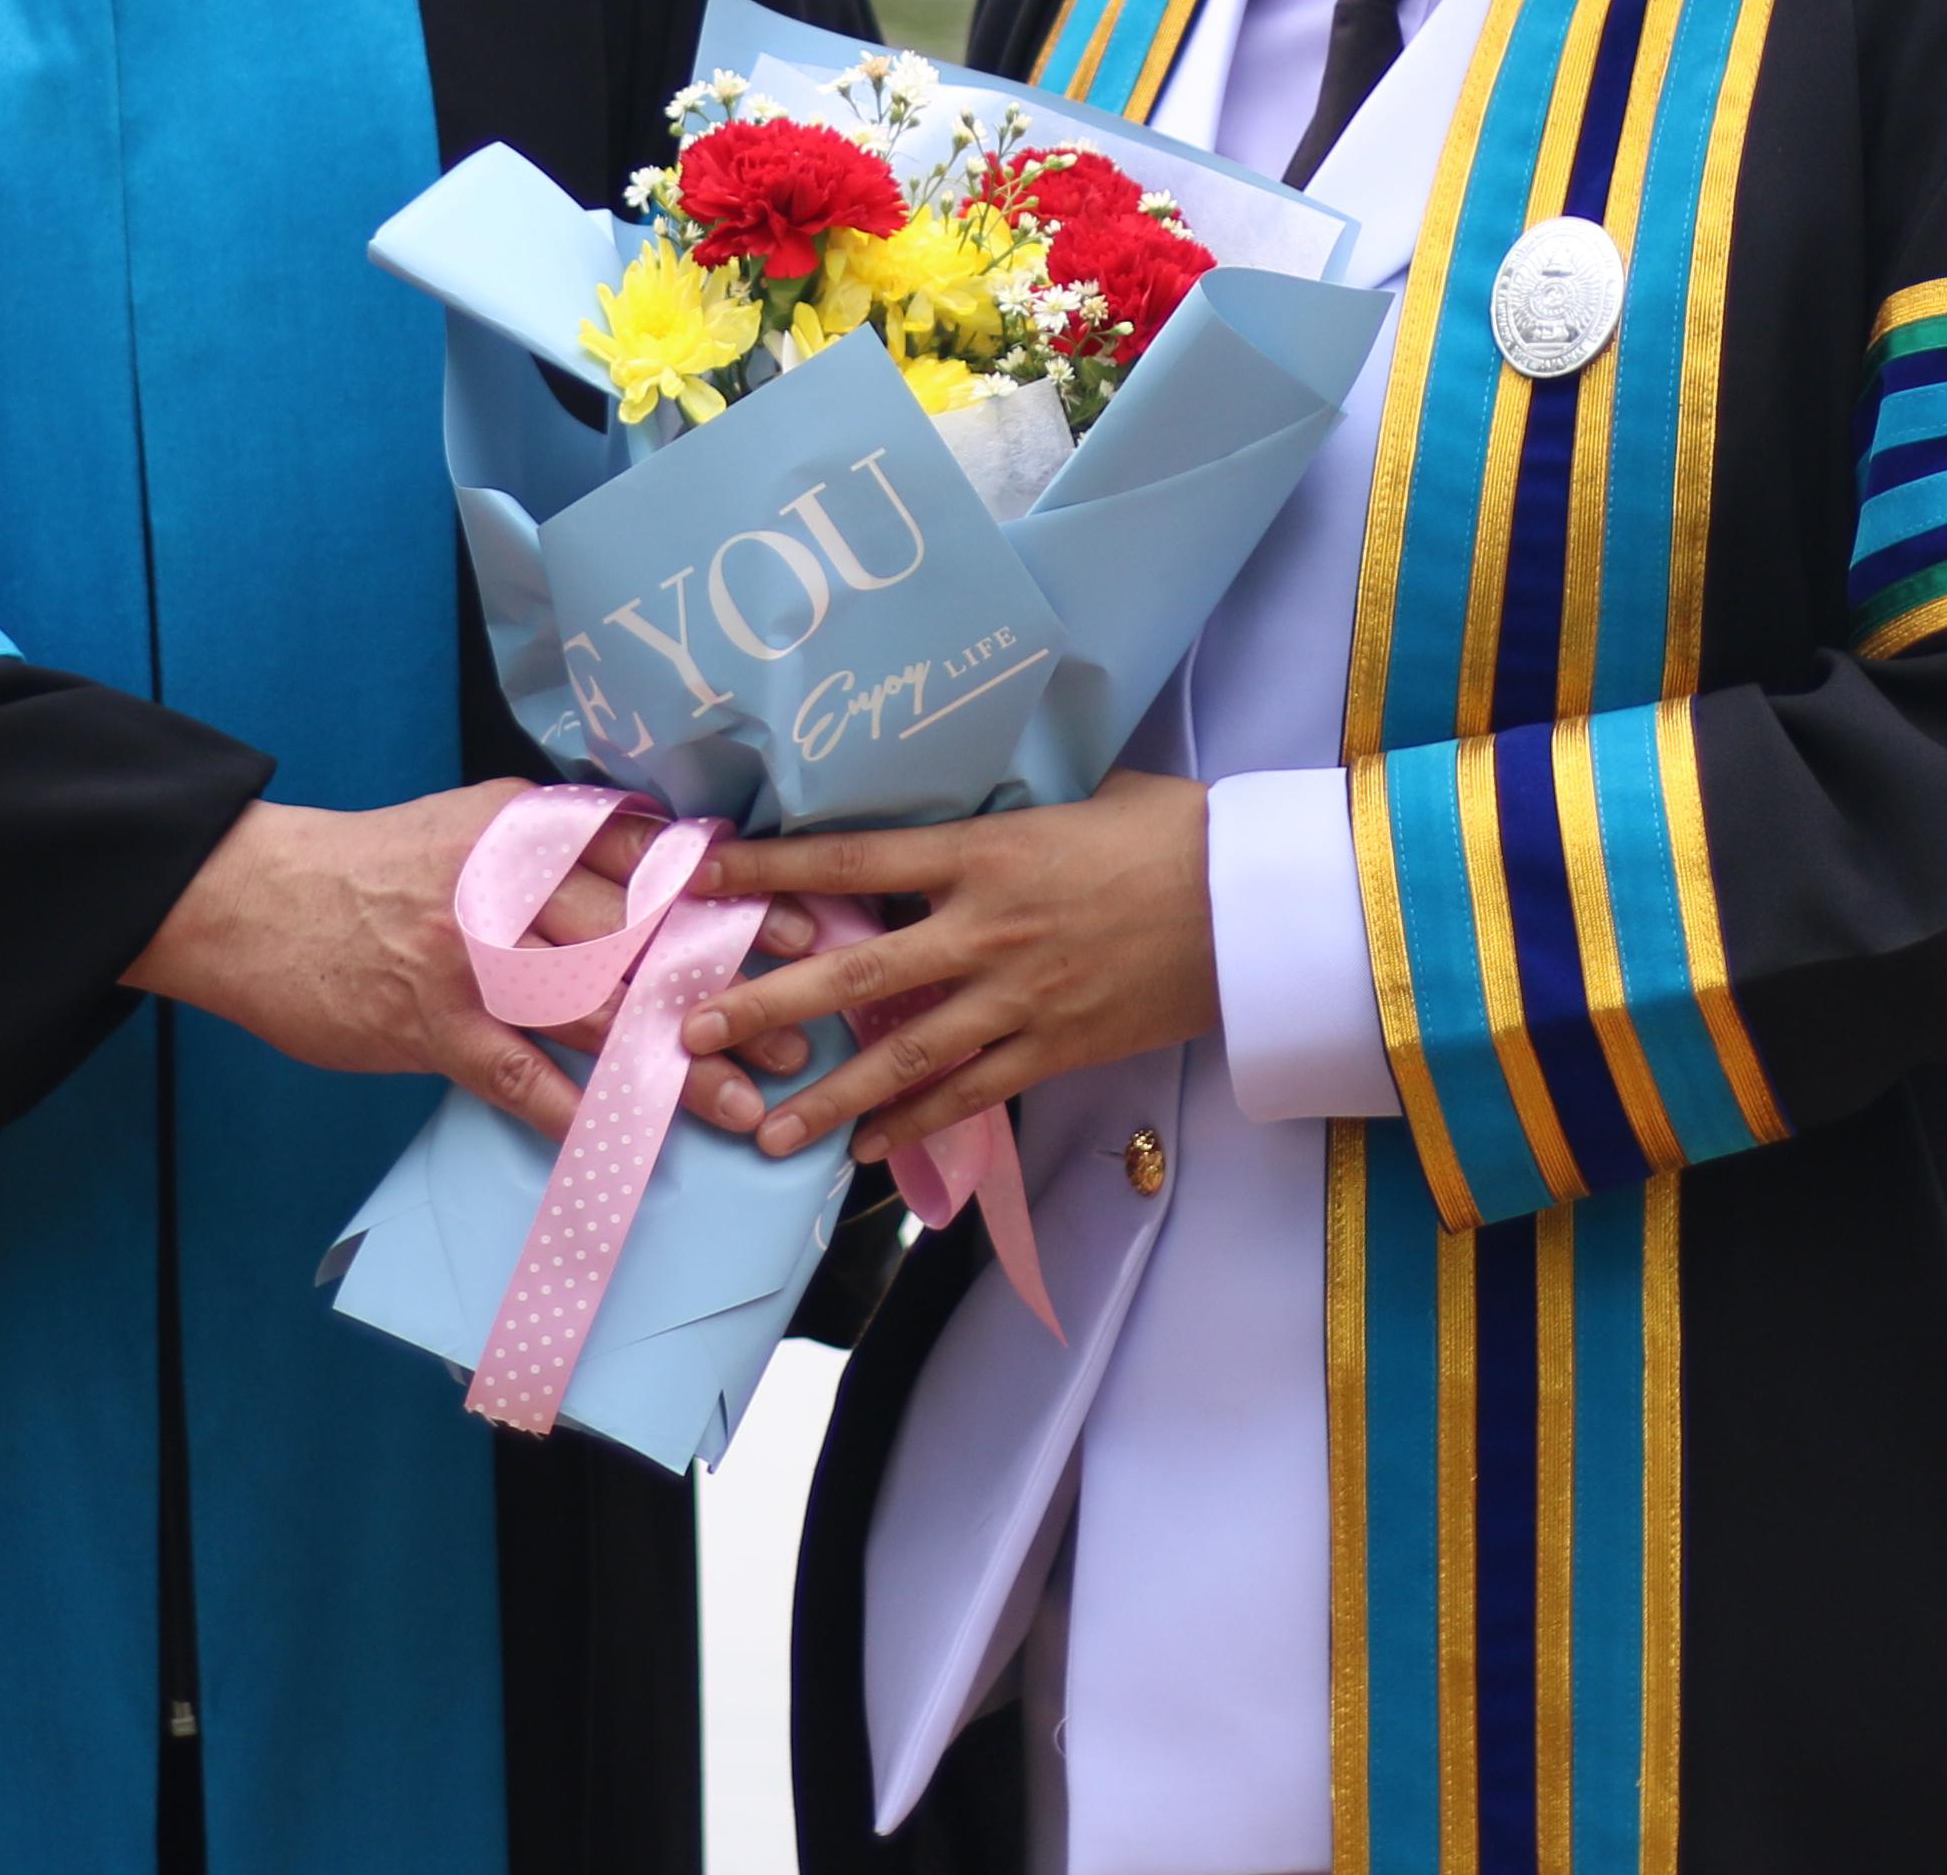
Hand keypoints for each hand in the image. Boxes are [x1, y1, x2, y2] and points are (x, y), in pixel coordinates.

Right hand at [126, 785, 819, 1138]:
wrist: (257, 898)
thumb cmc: (375, 867)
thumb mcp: (474, 824)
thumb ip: (558, 843)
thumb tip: (658, 860)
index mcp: (528, 828)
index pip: (650, 861)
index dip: (732, 900)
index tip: (802, 932)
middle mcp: (510, 885)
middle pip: (642, 943)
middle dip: (726, 991)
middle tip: (798, 1031)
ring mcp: (472, 958)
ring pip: (597, 1015)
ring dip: (675, 1064)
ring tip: (742, 1104)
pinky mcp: (431, 1024)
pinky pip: (519, 1076)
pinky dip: (575, 1112)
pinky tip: (628, 1146)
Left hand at [681, 769, 1219, 1163]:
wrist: (1255, 902)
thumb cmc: (1171, 830)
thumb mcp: (1077, 796)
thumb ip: (1001, 814)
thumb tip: (949, 804)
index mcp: (983, 853)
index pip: (851, 859)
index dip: (770, 871)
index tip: (702, 877)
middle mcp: (986, 929)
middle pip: (855, 976)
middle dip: (766, 1006)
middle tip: (691, 1033)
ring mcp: (1020, 998)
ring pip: (903, 1058)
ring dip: (827, 1098)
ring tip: (762, 1131)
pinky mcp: (1057, 1048)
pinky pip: (970, 1095)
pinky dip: (914, 1126)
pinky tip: (865, 1151)